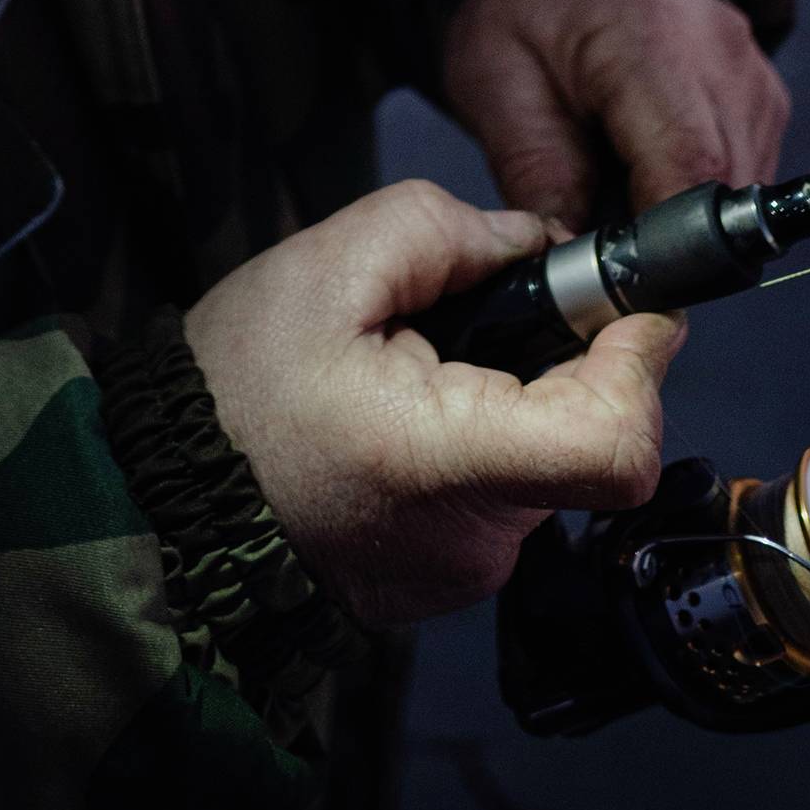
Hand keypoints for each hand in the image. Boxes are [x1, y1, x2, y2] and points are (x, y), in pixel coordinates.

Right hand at [182, 178, 680, 626]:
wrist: (166, 495)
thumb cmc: (233, 386)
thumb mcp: (326, 264)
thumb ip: (445, 230)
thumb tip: (539, 241)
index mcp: (443, 461)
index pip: (614, 445)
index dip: (642, 364)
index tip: (629, 304)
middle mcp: (473, 539)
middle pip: (588, 435)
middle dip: (559, 356)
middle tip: (473, 309)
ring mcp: (465, 572)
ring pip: (545, 458)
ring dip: (511, 395)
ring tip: (412, 361)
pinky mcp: (450, 579)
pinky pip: (504, 491)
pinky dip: (478, 437)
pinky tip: (402, 410)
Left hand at [439, 0, 790, 226]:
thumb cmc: (523, 6)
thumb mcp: (496, 84)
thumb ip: (537, 172)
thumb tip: (574, 258)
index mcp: (649, 40)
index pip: (690, 168)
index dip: (661, 242)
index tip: (616, 278)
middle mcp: (722, 53)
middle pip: (727, 188)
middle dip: (670, 236)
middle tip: (605, 244)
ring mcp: (752, 71)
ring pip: (744, 186)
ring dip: (687, 211)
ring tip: (618, 188)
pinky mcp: (762, 91)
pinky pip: (749, 166)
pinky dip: (702, 186)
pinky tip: (647, 166)